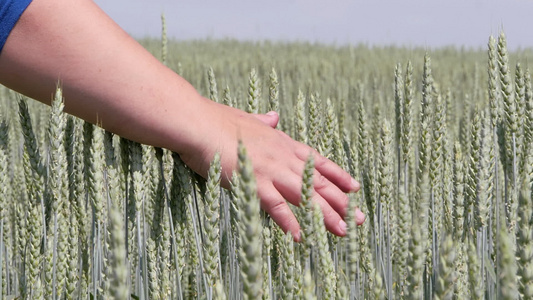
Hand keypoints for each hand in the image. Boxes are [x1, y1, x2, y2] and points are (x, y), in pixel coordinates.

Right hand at [179, 100, 364, 240]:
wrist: (199, 123)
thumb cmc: (219, 120)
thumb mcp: (248, 118)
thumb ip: (263, 120)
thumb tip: (273, 115)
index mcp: (282, 142)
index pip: (317, 162)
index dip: (338, 175)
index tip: (355, 187)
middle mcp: (283, 157)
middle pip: (318, 183)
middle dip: (341, 201)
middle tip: (359, 218)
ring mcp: (270, 170)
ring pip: (305, 196)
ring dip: (326, 215)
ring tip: (343, 231)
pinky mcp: (254, 182)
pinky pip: (276, 206)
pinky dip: (290, 222)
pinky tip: (302, 236)